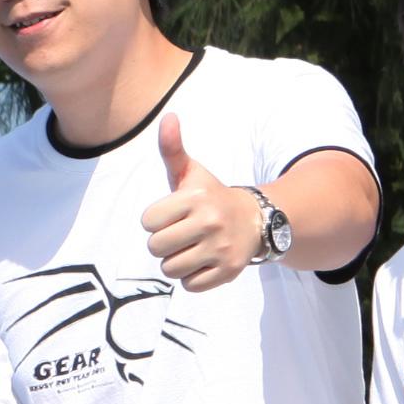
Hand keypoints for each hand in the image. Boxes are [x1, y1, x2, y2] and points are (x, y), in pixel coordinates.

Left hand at [137, 115, 265, 293]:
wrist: (256, 219)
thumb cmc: (211, 197)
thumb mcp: (192, 173)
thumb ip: (172, 149)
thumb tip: (168, 117)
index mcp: (196, 198)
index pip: (148, 221)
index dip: (157, 220)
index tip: (174, 215)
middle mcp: (210, 222)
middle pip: (155, 248)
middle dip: (164, 243)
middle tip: (183, 234)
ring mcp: (221, 248)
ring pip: (170, 269)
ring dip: (176, 262)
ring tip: (193, 248)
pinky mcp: (228, 271)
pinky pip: (190, 285)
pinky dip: (193, 278)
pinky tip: (205, 261)